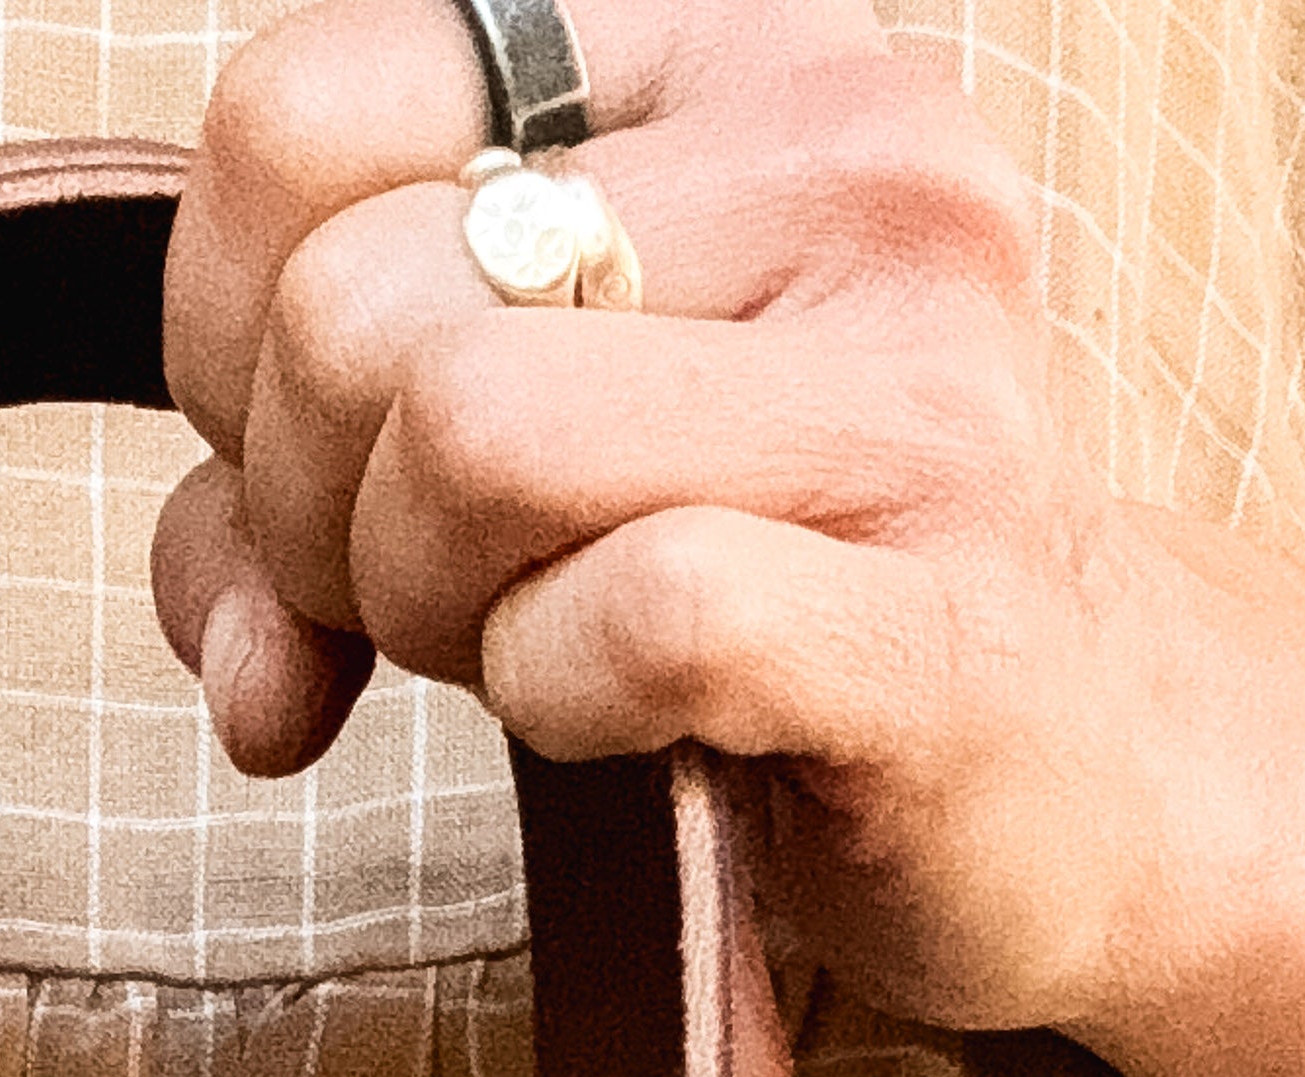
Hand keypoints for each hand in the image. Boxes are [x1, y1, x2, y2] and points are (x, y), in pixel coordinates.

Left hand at [155, 0, 1179, 1038]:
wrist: (1075, 776)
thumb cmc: (775, 595)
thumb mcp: (512, 476)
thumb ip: (292, 503)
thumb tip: (232, 652)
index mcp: (718, 57)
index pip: (297, 109)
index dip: (229, 331)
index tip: (322, 462)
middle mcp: (845, 157)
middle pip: (352, 308)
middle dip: (317, 514)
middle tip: (438, 599)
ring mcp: (916, 382)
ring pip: (464, 437)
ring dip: (430, 609)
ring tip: (534, 652)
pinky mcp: (933, 616)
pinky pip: (623, 617)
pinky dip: (558, 700)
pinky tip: (624, 720)